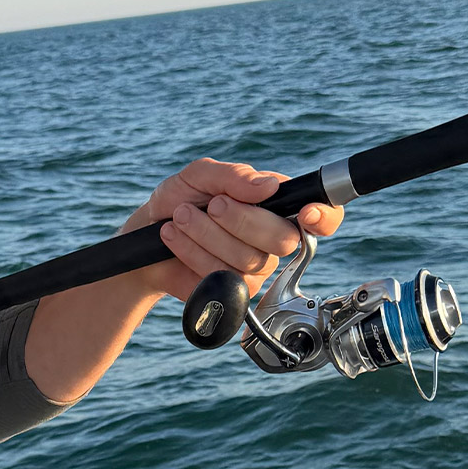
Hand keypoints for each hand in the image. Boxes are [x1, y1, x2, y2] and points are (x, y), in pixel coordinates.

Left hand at [122, 159, 344, 302]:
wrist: (143, 236)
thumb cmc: (177, 201)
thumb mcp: (199, 176)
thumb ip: (233, 176)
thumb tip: (268, 186)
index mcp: (277, 205)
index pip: (324, 215)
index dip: (324, 217)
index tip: (306, 213)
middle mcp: (273, 239)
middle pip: (282, 239)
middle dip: (241, 219)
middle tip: (211, 205)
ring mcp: (256, 268)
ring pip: (248, 258)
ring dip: (206, 233)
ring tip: (180, 217)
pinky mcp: (233, 292)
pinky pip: (223, 277)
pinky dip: (192, 253)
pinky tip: (174, 239)